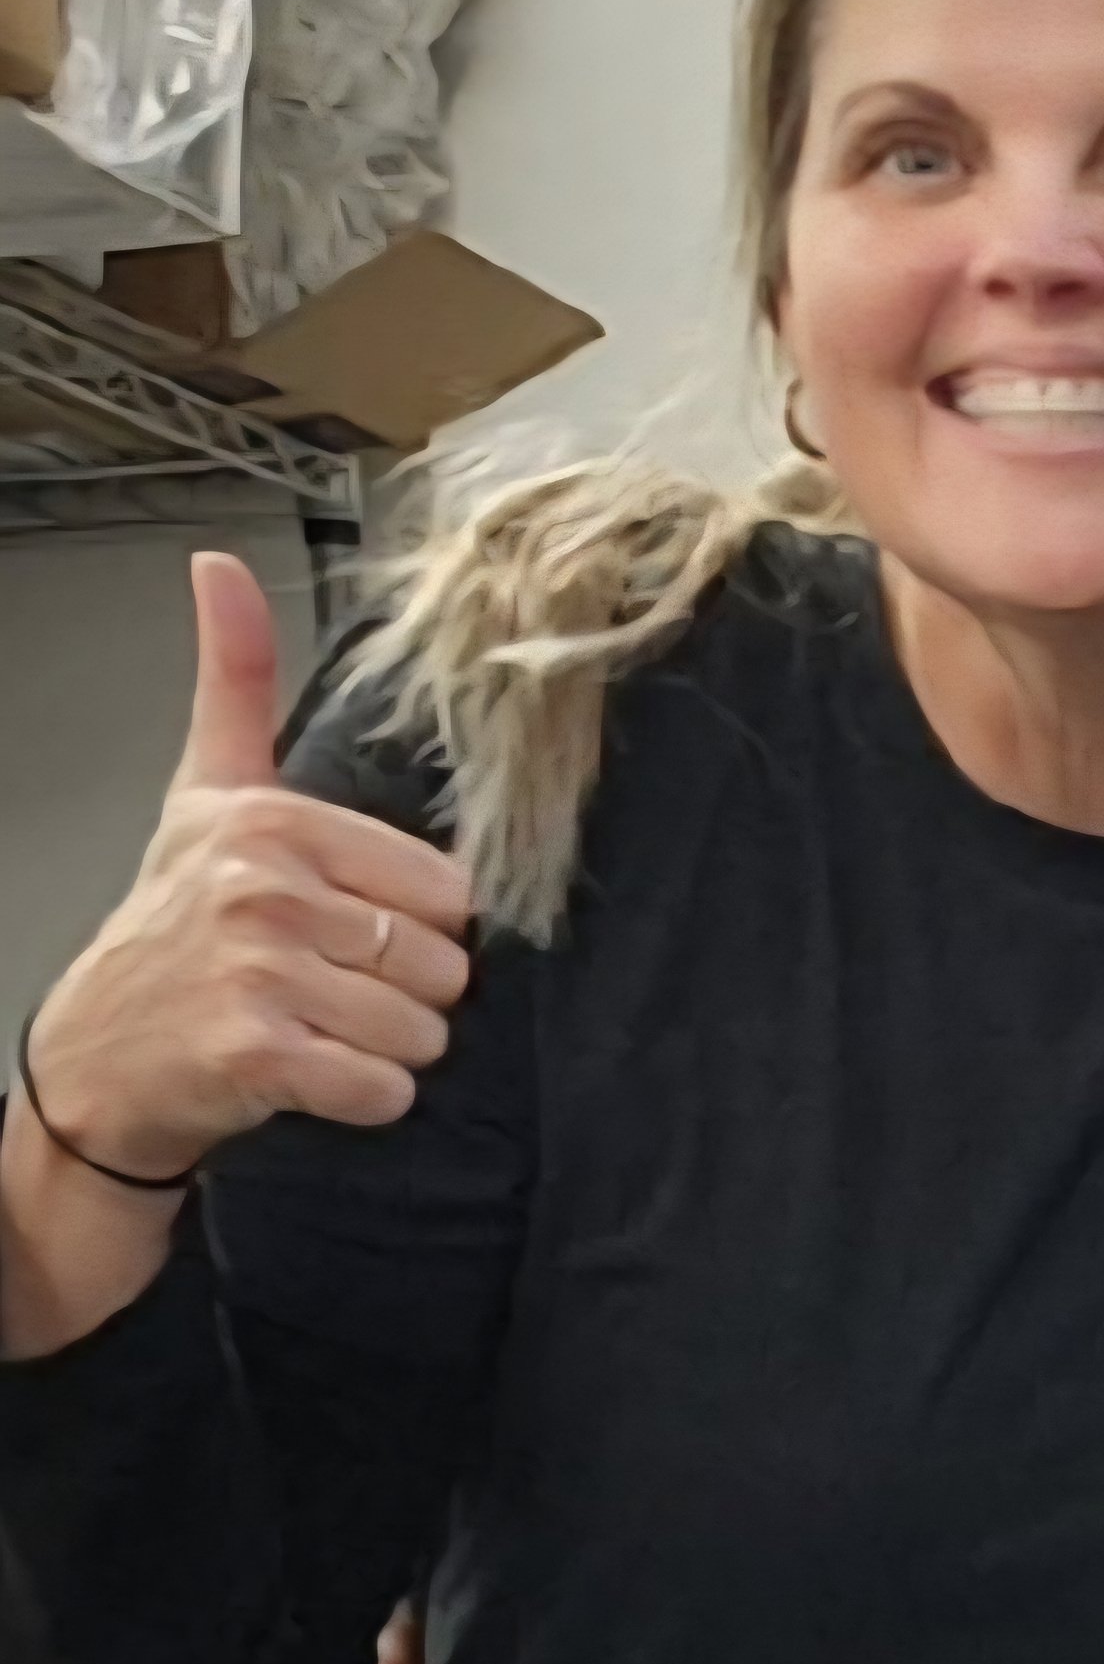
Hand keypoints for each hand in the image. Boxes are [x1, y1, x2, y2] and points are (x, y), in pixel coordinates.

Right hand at [21, 553, 473, 1184]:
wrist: (96, 1062)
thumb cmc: (171, 927)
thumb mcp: (205, 794)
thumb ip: (236, 681)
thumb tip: (218, 565)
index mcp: (273, 822)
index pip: (446, 889)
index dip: (416, 924)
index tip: (351, 928)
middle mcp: (263, 889)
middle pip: (442, 962)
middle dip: (405, 993)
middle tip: (329, 989)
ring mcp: (257, 972)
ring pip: (421, 1027)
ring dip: (387, 1050)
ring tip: (318, 1031)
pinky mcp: (255, 1056)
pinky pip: (382, 1086)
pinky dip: (367, 1098)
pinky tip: (312, 1077)